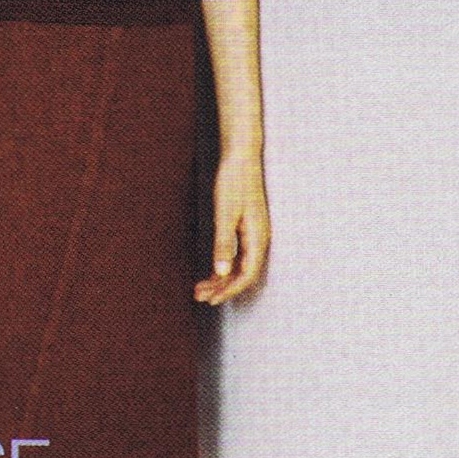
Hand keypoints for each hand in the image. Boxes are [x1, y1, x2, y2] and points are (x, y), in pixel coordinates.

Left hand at [194, 149, 269, 304]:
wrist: (240, 157)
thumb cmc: (234, 182)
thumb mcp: (225, 213)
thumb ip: (224, 243)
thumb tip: (222, 272)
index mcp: (257, 238)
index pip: (246, 275)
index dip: (230, 290)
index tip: (211, 300)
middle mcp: (258, 239)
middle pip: (242, 274)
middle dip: (222, 288)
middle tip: (199, 297)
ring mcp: (253, 235)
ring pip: (238, 266)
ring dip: (220, 279)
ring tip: (199, 288)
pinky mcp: (245, 228)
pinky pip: (237, 255)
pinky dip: (222, 265)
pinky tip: (210, 272)